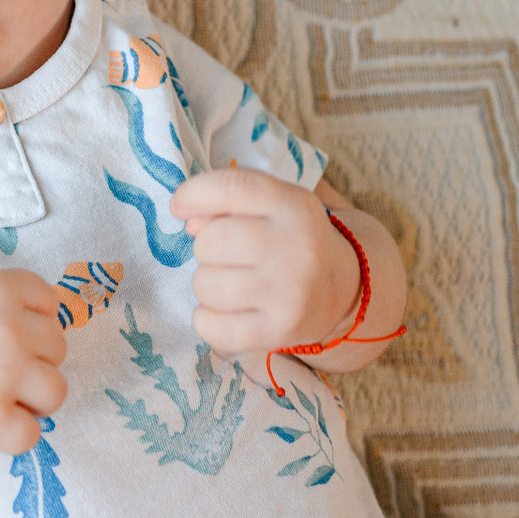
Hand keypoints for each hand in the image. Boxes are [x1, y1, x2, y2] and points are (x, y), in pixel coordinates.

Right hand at [0, 269, 67, 454]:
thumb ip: (8, 301)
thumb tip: (56, 324)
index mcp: (0, 289)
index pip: (52, 306)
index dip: (32, 326)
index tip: (1, 338)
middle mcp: (7, 326)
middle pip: (58, 351)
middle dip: (31, 365)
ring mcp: (1, 372)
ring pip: (56, 393)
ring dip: (30, 402)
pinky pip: (32, 436)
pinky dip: (11, 437)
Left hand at [169, 167, 359, 358]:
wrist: (339, 288)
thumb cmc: (287, 238)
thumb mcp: (270, 205)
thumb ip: (225, 200)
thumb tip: (189, 220)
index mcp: (295, 205)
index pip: (232, 187)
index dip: (193, 194)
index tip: (179, 206)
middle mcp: (297, 248)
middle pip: (212, 241)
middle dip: (204, 247)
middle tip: (222, 254)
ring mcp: (290, 294)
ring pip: (207, 285)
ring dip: (206, 284)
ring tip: (228, 282)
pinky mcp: (279, 331)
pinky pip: (213, 328)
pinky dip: (207, 320)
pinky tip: (225, 311)